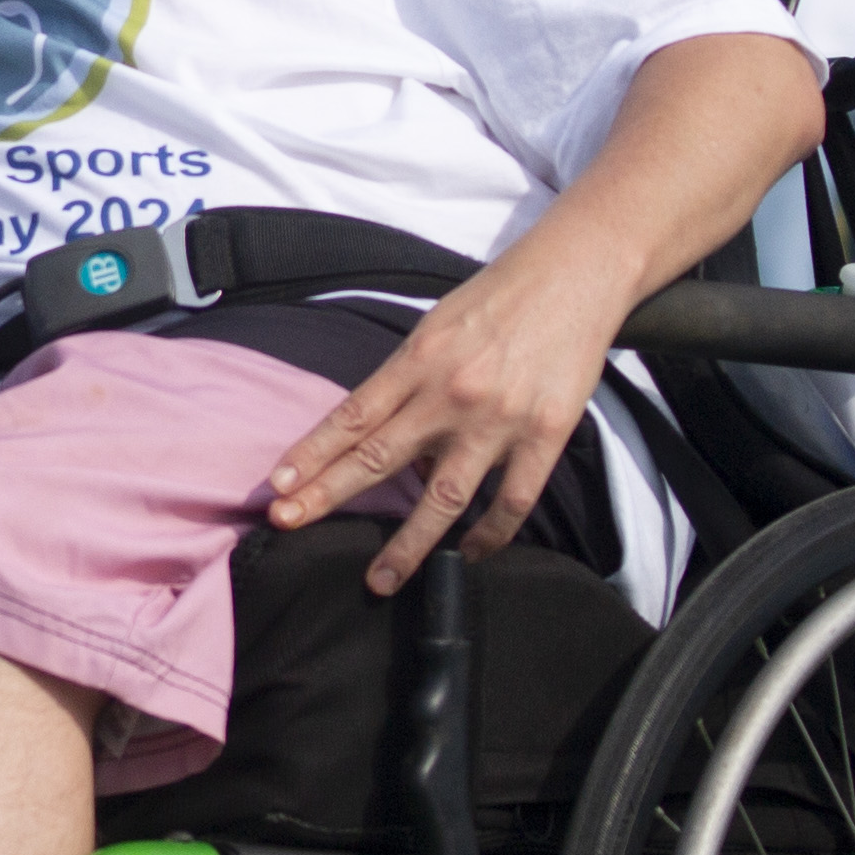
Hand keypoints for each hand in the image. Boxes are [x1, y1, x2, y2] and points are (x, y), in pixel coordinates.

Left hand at [262, 242, 625, 593]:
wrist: (576, 273)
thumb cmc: (500, 296)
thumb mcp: (437, 324)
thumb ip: (408, 378)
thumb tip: (384, 435)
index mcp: (419, 359)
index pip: (352, 415)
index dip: (312, 451)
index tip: (278, 483)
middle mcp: (452, 394)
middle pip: (379, 457)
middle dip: (327, 494)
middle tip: (287, 523)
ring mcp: (498, 420)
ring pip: (442, 499)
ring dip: (407, 546)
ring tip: (379, 580)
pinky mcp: (545, 436)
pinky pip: (512, 502)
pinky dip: (489, 536)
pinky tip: (468, 554)